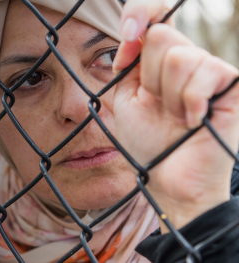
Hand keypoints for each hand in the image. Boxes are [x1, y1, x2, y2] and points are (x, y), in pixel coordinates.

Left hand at [113, 0, 238, 232]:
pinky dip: (190, 103)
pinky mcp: (231, 86)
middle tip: (159, 106)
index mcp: (160, 62)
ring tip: (177, 117)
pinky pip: (207, 72)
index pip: (155, 17)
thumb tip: (135, 34)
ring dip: (169, 96)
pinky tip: (194, 121)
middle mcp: (187, 60)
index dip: (140, 11)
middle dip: (149, 79)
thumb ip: (129, 65)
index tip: (126, 31)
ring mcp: (210, 71)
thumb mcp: (126, 99)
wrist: (168, 177)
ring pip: (178, 56)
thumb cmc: (148, 142)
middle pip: (160, 36)